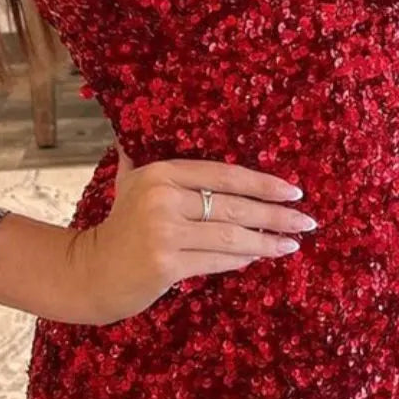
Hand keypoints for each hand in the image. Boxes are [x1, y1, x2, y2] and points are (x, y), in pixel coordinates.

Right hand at [70, 140, 315, 326]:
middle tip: (306, 220)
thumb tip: (142, 126)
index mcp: (161, 173)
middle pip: (233, 206)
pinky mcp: (167, 264)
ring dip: (266, 241)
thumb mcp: (129, 183)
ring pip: (230, 236)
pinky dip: (242, 259)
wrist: (91, 272)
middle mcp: (163, 198)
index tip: (292, 190)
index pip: (223, 175)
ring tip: (292, 243)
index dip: (262, 182)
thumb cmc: (119, 226)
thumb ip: (142, 156)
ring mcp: (165, 232)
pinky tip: (260, 256)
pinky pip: (217, 260)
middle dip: (276, 214)